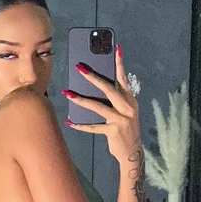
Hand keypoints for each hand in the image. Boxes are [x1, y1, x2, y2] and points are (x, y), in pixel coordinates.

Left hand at [62, 43, 140, 162]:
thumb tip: (97, 88)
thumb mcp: (125, 112)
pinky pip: (93, 127)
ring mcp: (121, 120)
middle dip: (93, 78)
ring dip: (81, 100)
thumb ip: (115, 101)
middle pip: (108, 89)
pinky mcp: (113, 132)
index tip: (116, 49)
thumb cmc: (125, 129)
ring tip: (68, 93)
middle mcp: (127, 107)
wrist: (132, 152)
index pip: (123, 79)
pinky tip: (70, 122)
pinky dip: (81, 125)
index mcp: (130, 100)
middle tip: (80, 68)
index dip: (120, 64)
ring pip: (98, 107)